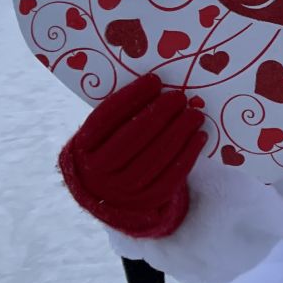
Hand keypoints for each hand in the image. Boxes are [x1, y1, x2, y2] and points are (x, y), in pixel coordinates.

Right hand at [58, 72, 203, 237]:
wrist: (109, 196)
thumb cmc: (110, 150)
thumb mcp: (102, 136)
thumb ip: (119, 116)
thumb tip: (156, 84)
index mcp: (82, 148)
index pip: (106, 118)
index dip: (131, 97)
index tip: (155, 80)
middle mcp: (98, 172)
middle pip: (131, 138)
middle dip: (158, 114)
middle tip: (179, 96)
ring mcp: (121, 191)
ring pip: (153, 158)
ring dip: (178, 133)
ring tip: (195, 114)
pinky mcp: (145, 202)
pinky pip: (170, 178)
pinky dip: (187, 155)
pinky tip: (200, 137)